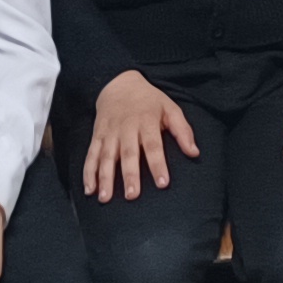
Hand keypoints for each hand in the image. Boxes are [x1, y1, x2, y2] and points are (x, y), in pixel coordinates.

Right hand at [81, 72, 197, 201]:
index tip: (162, 183)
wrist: (119, 84)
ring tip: (105, 198)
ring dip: (105, 178)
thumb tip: (194, 153)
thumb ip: (182, 130)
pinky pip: (91, 155)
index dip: (158, 164)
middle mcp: (126, 128)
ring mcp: (109, 133)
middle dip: (129, 175)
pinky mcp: (97, 136)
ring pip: (106, 157)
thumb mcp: (170, 108)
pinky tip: (90, 190)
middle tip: (132, 196)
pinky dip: (88, 173)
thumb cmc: (149, 101)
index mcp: (146, 122)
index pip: (153, 146)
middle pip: (128, 154)